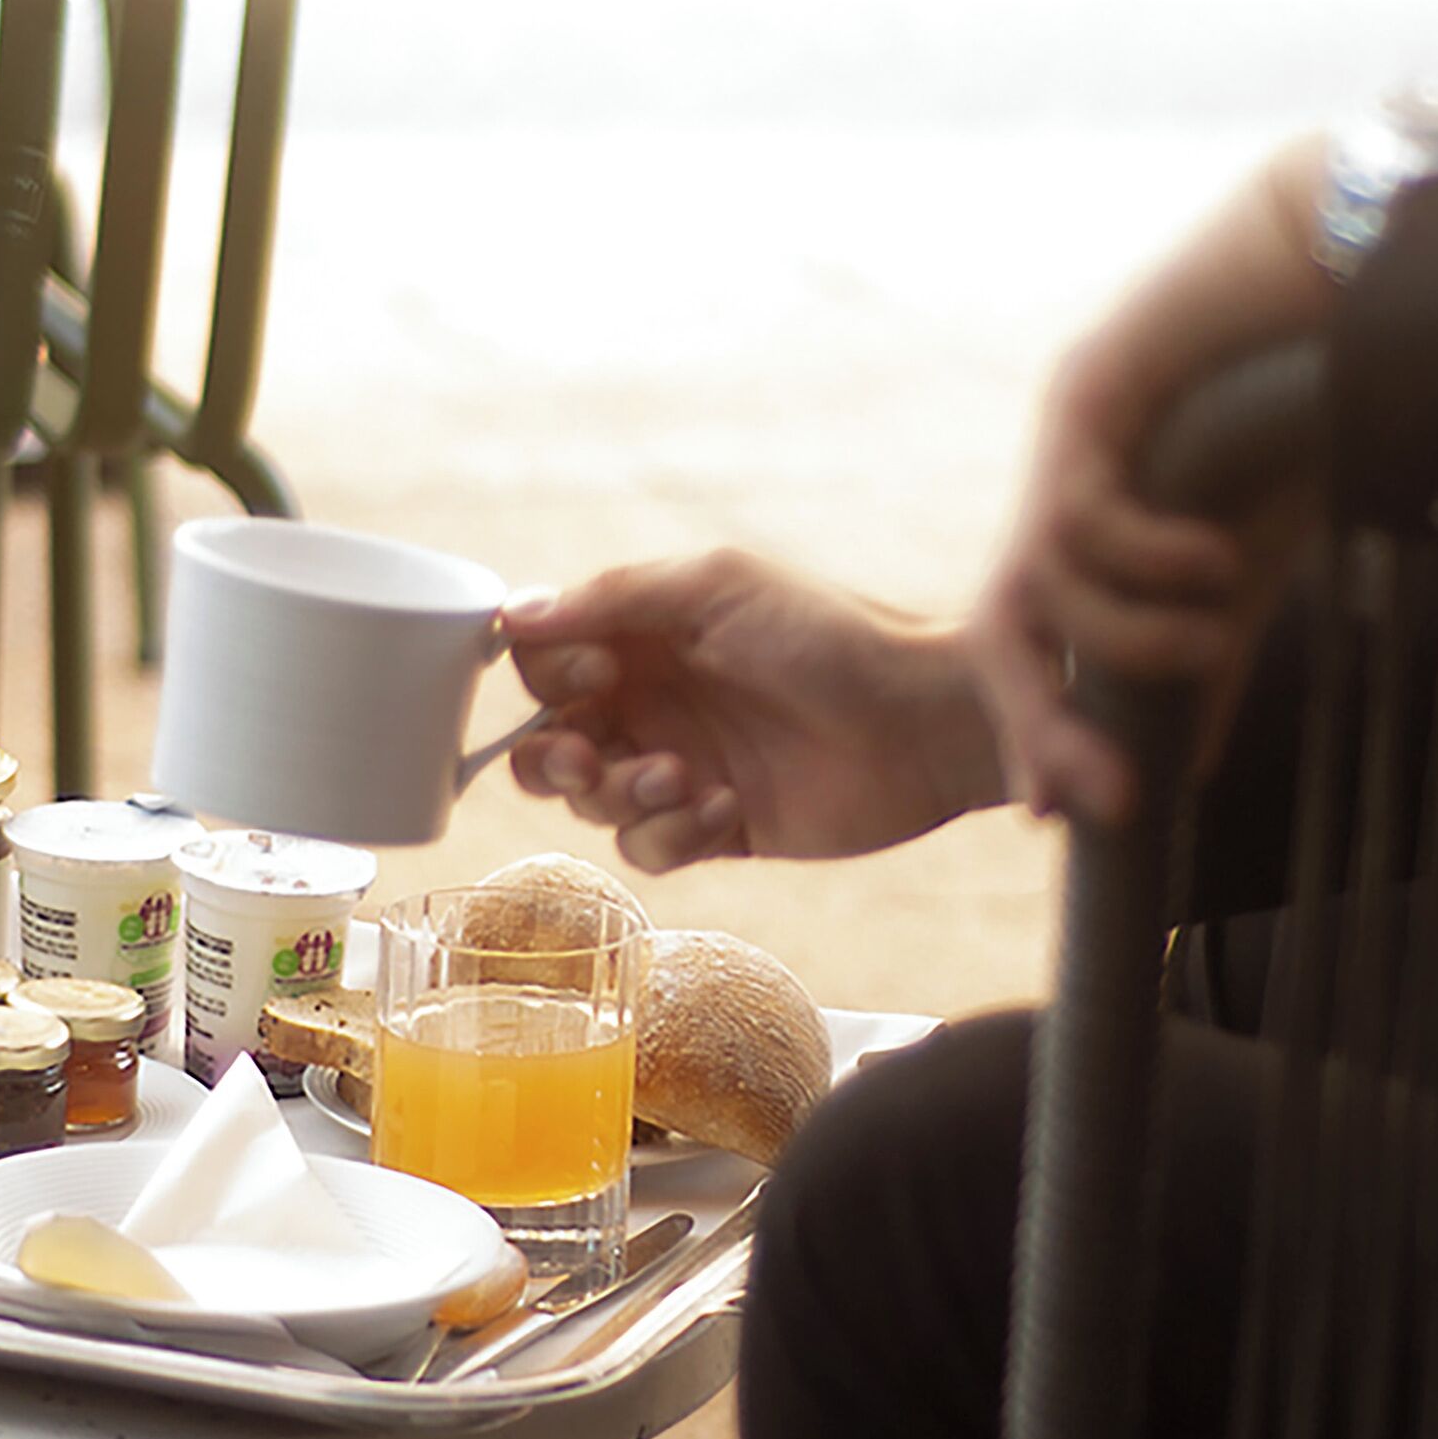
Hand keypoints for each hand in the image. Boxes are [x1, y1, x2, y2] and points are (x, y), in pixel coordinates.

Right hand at [499, 551, 1007, 870]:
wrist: (925, 720)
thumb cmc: (829, 634)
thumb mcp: (716, 587)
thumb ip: (613, 597)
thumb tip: (513, 616)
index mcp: (644, 637)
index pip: (543, 662)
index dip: (546, 677)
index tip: (593, 674)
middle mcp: (652, 703)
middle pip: (547, 745)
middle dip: (552, 760)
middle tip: (590, 759)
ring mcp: (680, 769)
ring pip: (591, 806)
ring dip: (622, 796)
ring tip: (683, 777)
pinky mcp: (717, 829)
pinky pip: (649, 851)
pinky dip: (673, 835)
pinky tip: (727, 806)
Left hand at [968, 139, 1338, 824]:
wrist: (1336, 279)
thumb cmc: (1296, 410)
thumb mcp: (1250, 557)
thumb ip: (1214, 651)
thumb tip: (1194, 768)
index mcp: (1084, 533)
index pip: (1028, 650)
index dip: (1033, 734)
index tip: (1064, 821)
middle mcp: (1057, 492)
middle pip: (1000, 629)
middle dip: (1037, 723)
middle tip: (1104, 797)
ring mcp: (1062, 443)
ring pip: (1043, 581)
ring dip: (1130, 636)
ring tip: (1220, 624)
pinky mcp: (1086, 390)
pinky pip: (1084, 510)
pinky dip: (1148, 559)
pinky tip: (1218, 562)